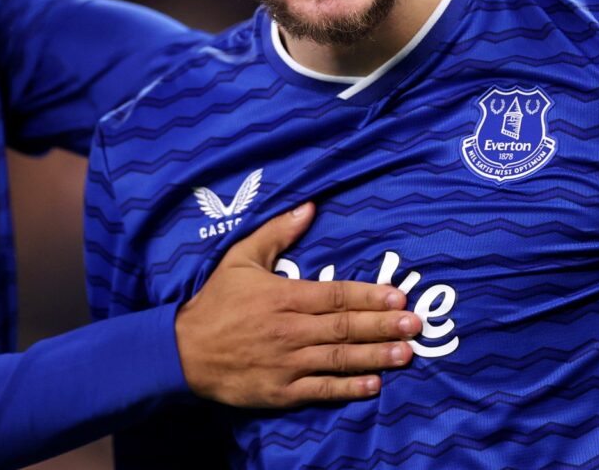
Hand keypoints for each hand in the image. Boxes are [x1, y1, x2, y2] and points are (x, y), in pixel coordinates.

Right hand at [175, 202, 419, 406]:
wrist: (182, 352)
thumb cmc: (216, 302)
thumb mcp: (241, 258)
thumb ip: (276, 233)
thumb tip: (308, 207)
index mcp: (283, 297)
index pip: (335, 296)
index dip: (369, 296)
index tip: (398, 297)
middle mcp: (290, 330)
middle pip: (345, 327)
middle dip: (384, 326)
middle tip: (416, 325)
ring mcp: (287, 363)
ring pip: (339, 359)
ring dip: (376, 357)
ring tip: (406, 354)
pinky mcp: (281, 391)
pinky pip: (321, 390)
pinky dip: (348, 388)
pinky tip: (373, 385)